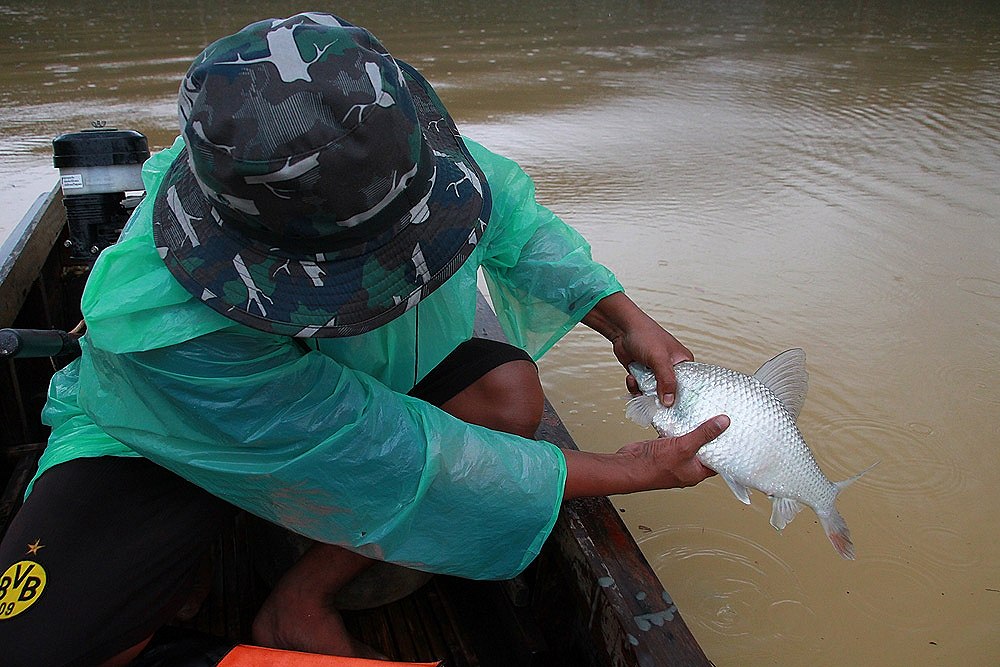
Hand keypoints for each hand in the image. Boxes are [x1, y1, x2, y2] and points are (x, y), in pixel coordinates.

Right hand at [561, 415, 727, 498]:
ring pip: (689, 441)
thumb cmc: (653, 467)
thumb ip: (704, 434)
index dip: (727, 448)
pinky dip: (678, 426)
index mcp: (696, 473)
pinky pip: (675, 436)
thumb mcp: (684, 447)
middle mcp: (687, 467)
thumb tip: (723, 423)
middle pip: (704, 449)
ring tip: (702, 415)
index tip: (734, 435)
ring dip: (693, 429)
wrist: (628, 466)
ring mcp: (674, 457)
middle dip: (710, 435)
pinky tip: (680, 416)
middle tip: (720, 420)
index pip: (718, 462)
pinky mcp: (663, 448)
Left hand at [582, 292, 692, 405]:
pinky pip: (641, 390)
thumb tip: (670, 402)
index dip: (681, 398)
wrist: (622, 329)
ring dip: (643, 391)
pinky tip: (631, 377)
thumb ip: (666, 380)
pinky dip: (634, 387)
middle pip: (670, 394)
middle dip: (658, 397)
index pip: (688, 387)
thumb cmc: (645, 335)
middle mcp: (672, 370)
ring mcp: (656, 374)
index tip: (673, 409)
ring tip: (637, 381)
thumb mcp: (659, 359)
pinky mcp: (643, 375)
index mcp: (684, 364)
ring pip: (653, 394)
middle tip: (651, 399)